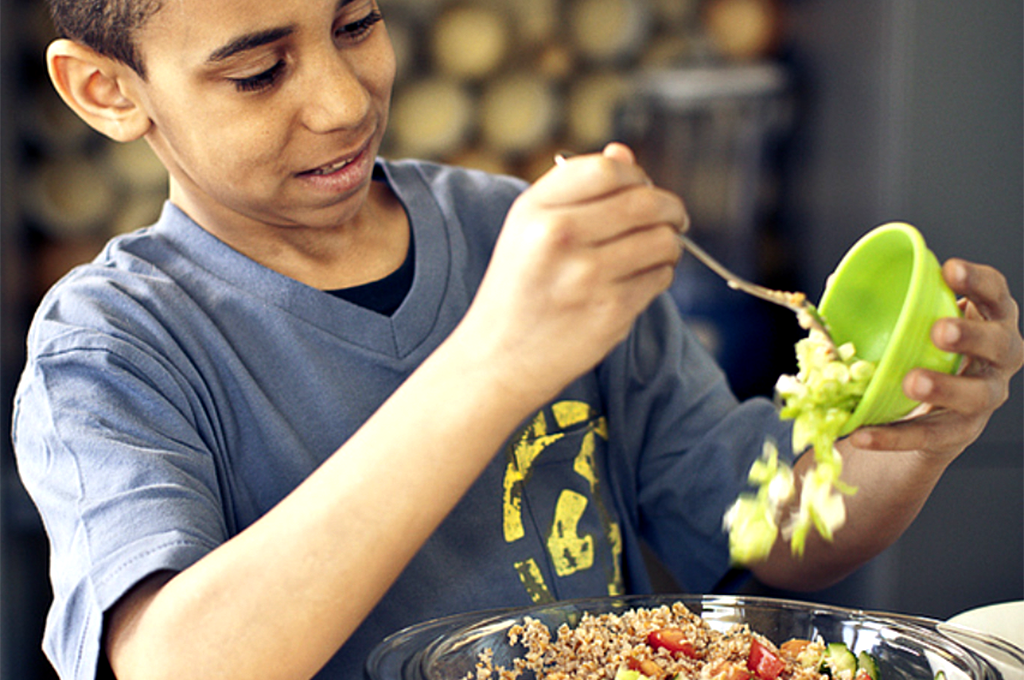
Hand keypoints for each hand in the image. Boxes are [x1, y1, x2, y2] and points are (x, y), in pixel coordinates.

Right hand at [453, 143, 687, 405]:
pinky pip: (660, 278)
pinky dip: (660, 275)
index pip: (607, 170)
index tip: (644, 188)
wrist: (500, 358)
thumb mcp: (530, 229)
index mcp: (535, 210)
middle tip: (674, 218)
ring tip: (656, 252)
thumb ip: (576, 189)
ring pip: (662, 240)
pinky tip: (638, 281)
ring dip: (670, 244)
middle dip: (670, 208)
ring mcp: (586, 276)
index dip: (636, 175)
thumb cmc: (520, 287)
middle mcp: (559, 237)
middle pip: (644, 202)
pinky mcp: (610, 311)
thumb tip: (624, 153)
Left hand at [849, 258, 1023, 460]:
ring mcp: (985, 397)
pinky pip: (928, 436)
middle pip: (999, 345)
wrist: (928, 413)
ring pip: (976, 395)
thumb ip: (882, 304)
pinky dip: (893, 436)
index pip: (995, 295)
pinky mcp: (960, 433)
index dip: (978, 281)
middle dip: (972, 335)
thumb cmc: (922, 350)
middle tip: (939, 330)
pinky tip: (862, 434)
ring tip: (911, 382)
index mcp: (989, 320)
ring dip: (945, 388)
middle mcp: (999, 357)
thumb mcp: (914, 325)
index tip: (949, 269)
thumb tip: (831, 281)